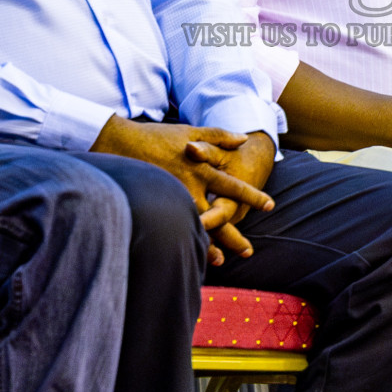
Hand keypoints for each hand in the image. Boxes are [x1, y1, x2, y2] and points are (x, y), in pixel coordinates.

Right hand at [91, 117, 274, 264]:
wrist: (121, 143)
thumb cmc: (158, 137)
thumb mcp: (192, 132)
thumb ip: (219, 136)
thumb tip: (244, 139)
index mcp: (202, 168)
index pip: (232, 186)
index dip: (252, 196)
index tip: (269, 205)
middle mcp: (190, 187)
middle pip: (218, 216)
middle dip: (233, 236)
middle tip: (248, 251)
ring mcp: (173, 198)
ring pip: (196, 227)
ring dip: (210, 245)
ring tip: (221, 260)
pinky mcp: (157, 205)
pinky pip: (175, 226)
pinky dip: (184, 239)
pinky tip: (189, 252)